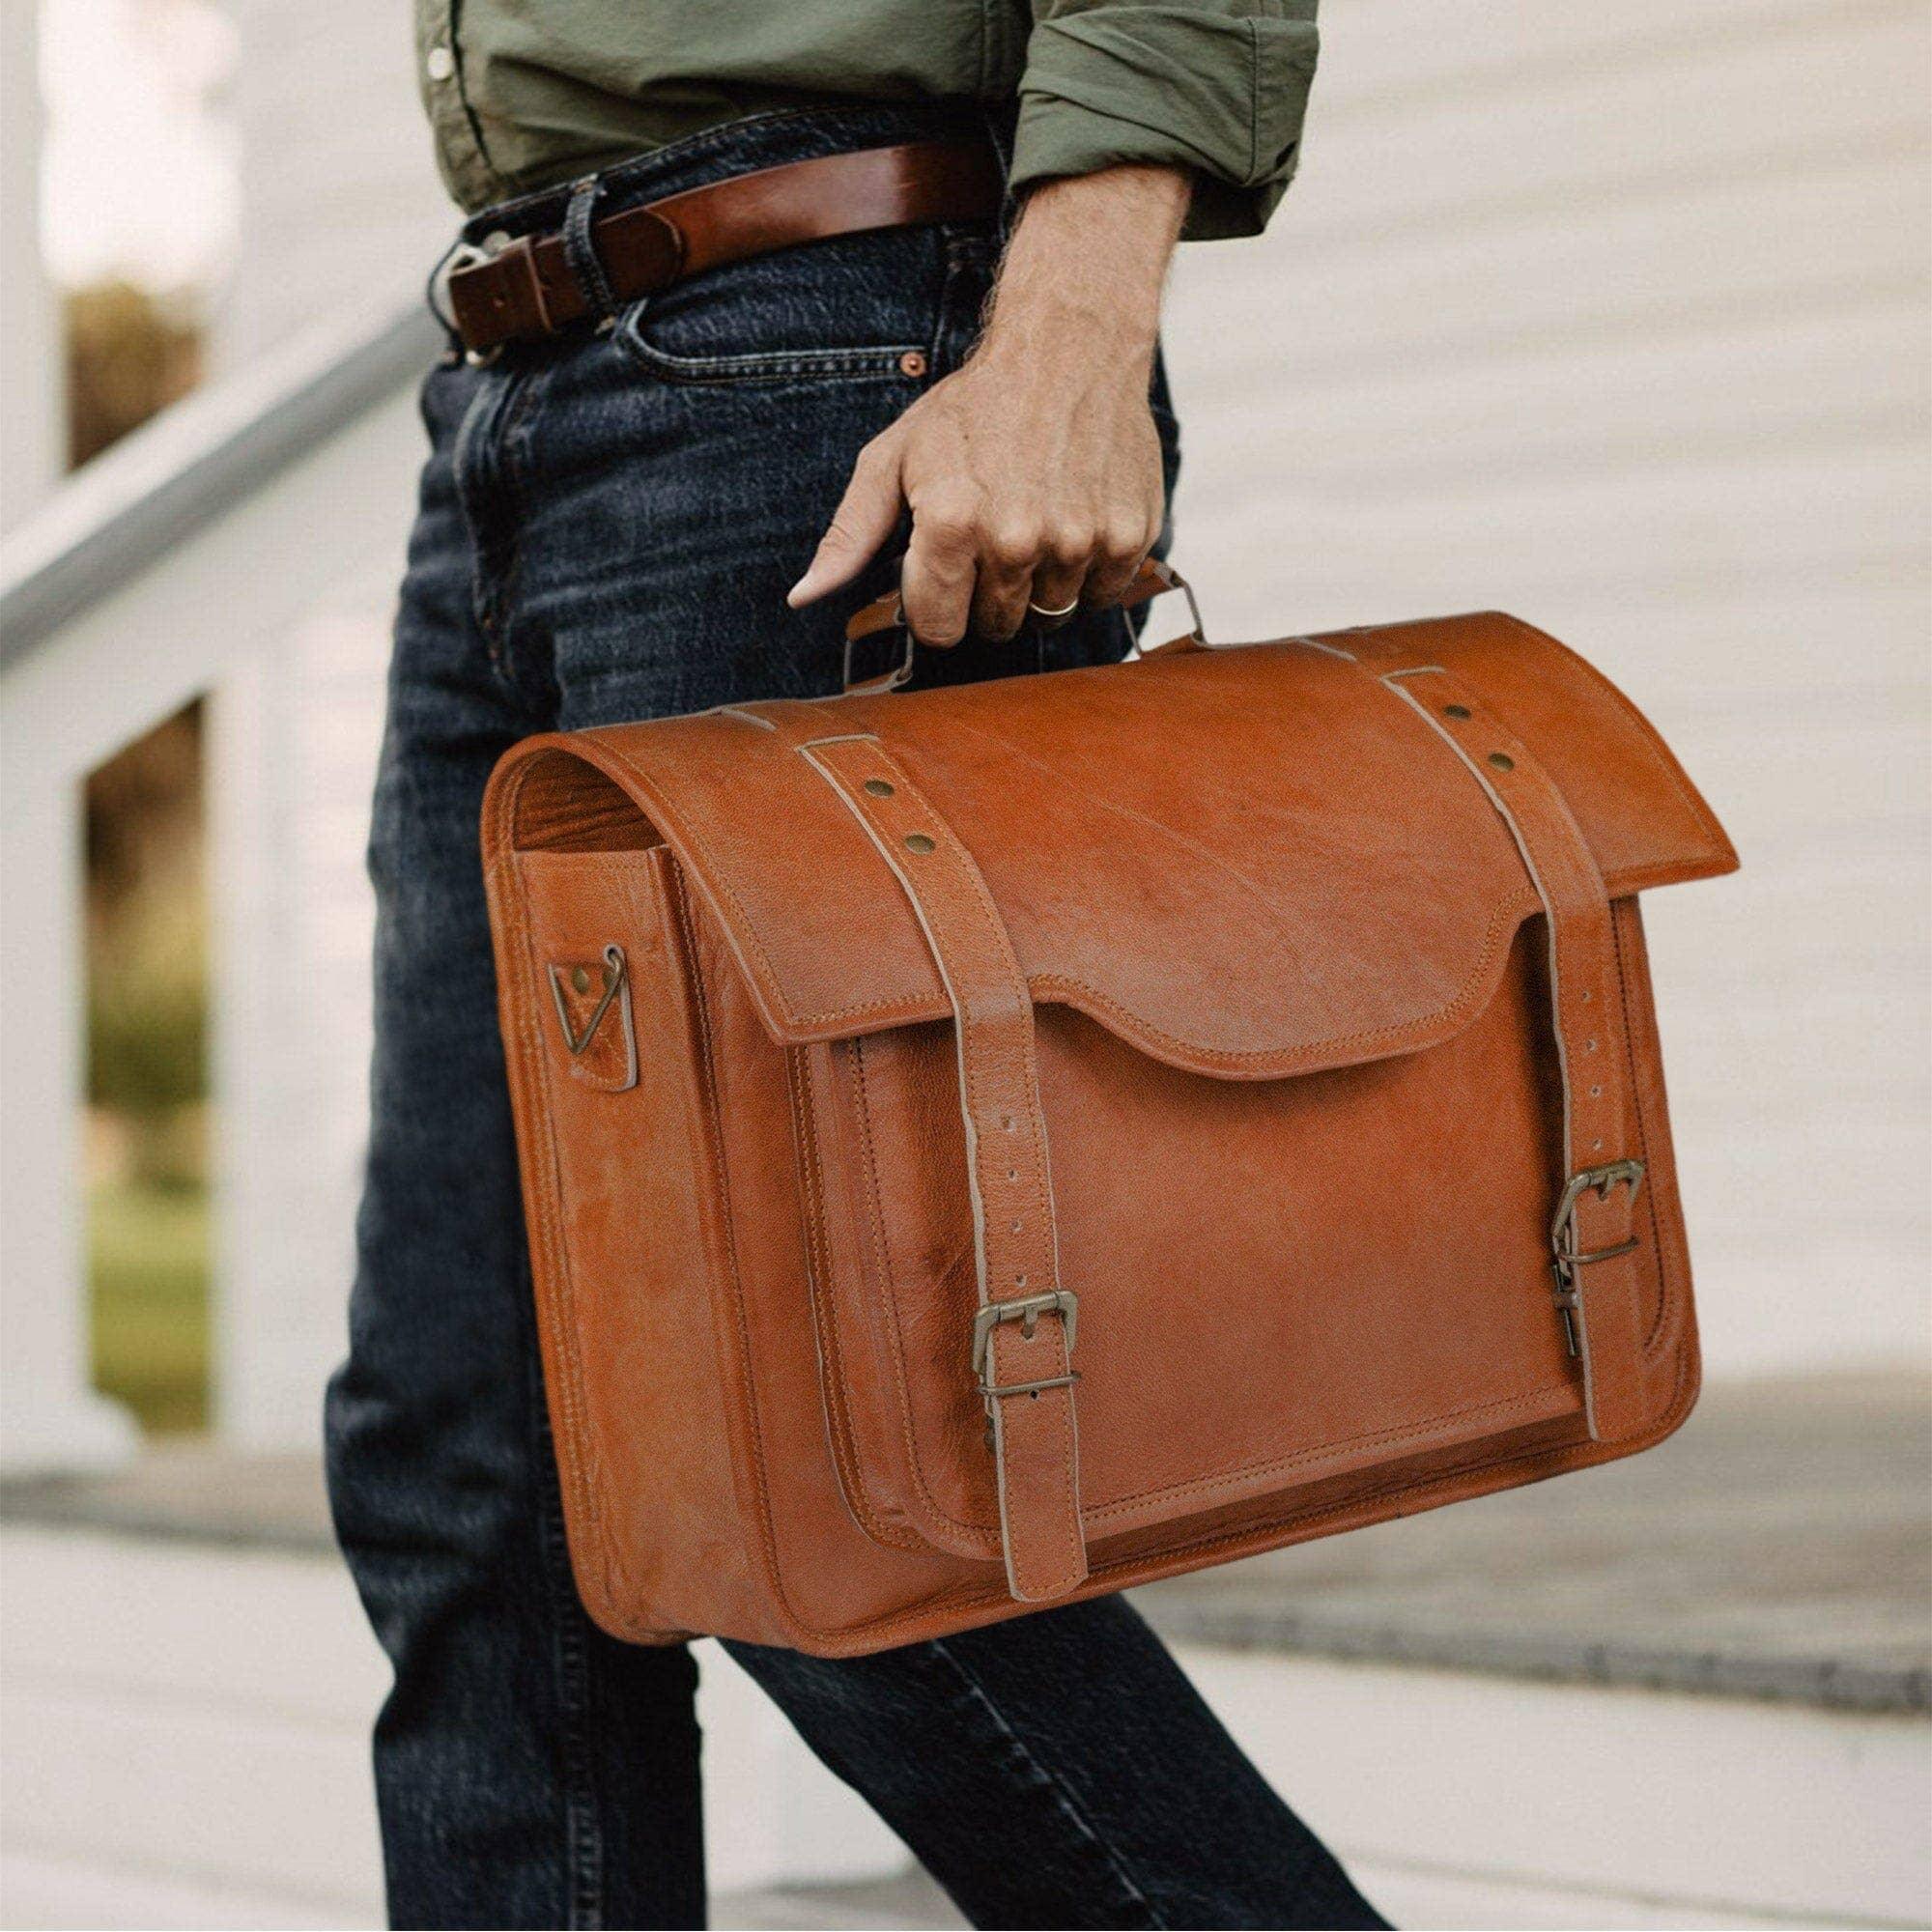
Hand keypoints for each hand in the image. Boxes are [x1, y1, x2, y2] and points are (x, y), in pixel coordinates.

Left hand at [787, 165, 1189, 644]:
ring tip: (1036, 519)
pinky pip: (1103, 593)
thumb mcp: (894, 457)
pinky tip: (1075, 517)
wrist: (1069, 346)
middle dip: (988, 591)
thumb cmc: (972, 406)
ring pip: (1051, 613)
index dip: (937, 602)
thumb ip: (849, 535)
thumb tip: (803, 597)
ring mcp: (1079, 541)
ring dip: (1041, 582)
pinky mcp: (1129, 536)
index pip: (939, 630)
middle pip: (997, 626)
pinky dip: (1090, 569)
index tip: (945, 566)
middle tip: (993, 531)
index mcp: (952, 526)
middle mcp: (1017, 541)